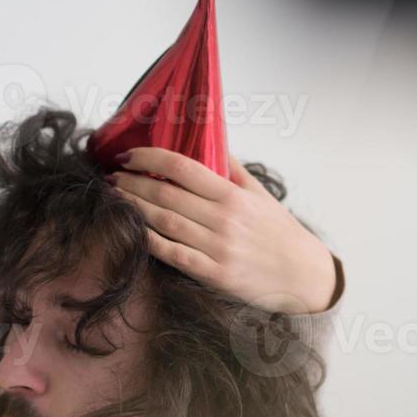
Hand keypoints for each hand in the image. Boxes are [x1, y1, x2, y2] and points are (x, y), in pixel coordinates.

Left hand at [106, 147, 338, 313]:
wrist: (304, 275)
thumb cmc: (280, 233)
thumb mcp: (260, 194)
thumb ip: (231, 169)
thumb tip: (207, 141)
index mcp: (233, 195)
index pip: (183, 167)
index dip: (149, 158)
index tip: (128, 154)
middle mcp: (224, 219)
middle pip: (165, 194)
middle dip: (132, 182)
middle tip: (111, 175)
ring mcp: (217, 248)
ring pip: (163, 222)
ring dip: (133, 207)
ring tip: (115, 196)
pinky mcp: (213, 274)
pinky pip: (172, 254)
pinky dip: (148, 240)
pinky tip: (131, 229)